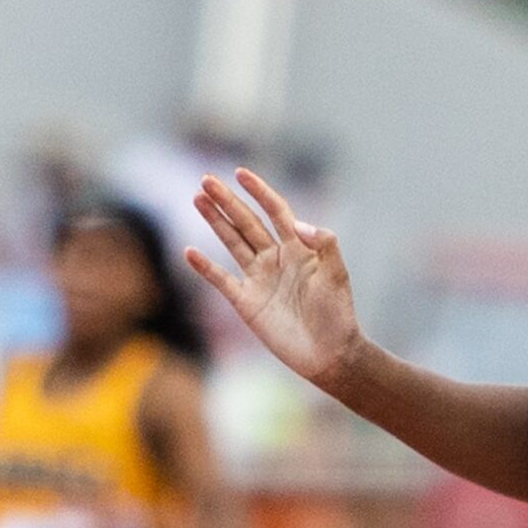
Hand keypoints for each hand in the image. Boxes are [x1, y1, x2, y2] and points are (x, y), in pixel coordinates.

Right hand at [185, 168, 361, 390]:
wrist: (329, 354)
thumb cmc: (338, 314)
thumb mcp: (336, 274)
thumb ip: (323, 243)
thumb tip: (298, 224)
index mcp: (298, 247)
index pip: (275, 211)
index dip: (259, 191)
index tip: (241, 173)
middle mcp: (276, 258)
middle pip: (247, 222)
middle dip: (227, 200)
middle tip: (205, 180)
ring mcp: (259, 279)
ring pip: (232, 242)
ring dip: (215, 221)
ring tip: (197, 198)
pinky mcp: (246, 302)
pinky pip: (221, 279)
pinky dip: (205, 267)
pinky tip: (189, 251)